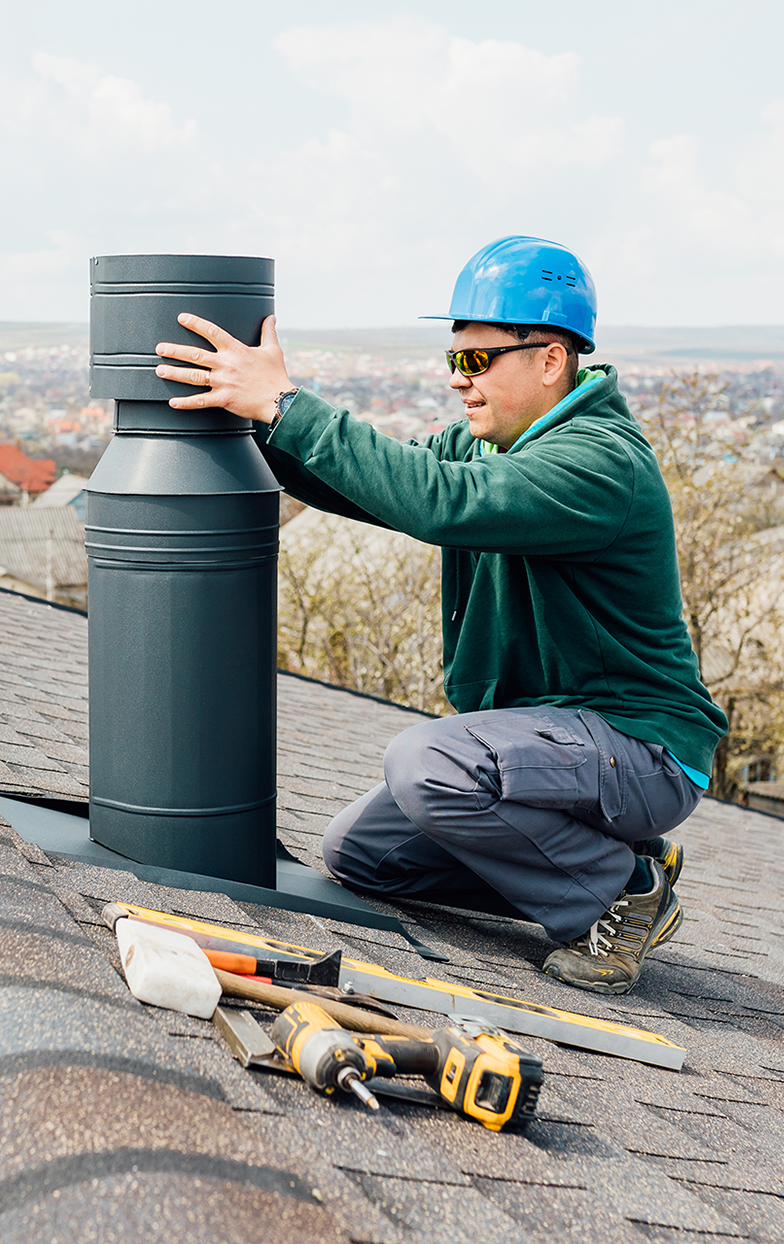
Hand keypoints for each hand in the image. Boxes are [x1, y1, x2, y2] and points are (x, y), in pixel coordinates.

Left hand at [155, 313, 292, 422]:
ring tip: (159, 370)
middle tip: (159, 348)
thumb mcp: (273, 350)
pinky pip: (201, 401)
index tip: (181, 318)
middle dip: (175, 351)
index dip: (196, 324)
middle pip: (195, 355)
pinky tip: (173, 402)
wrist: (280, 400)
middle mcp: (226, 364)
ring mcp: (224, 383)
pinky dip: (186, 403)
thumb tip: (271, 317)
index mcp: (236, 350)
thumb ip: (268, 332)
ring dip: (174, 373)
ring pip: (193, 376)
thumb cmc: (276, 375)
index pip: (212, 332)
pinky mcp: (224, 399)